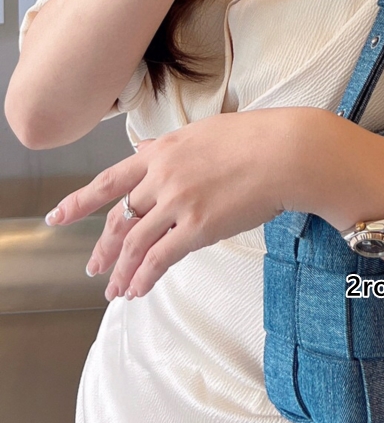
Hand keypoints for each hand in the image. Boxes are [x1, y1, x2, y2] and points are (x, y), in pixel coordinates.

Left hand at [44, 109, 297, 300]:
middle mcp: (162, 177)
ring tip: (114, 290)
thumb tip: (145, 148)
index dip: (79, 201)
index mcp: (161, 151)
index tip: (58, 215)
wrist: (286, 152)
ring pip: (134, 243)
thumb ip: (171, 145)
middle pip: (119, 218)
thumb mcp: (205, 132)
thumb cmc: (257, 138)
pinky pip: (160, 258)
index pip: (109, 180)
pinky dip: (144, 277)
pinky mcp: (198, 227)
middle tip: (93, 268)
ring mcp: (178, 202)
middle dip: (103, 247)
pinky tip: (137, 290)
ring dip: (121, 271)